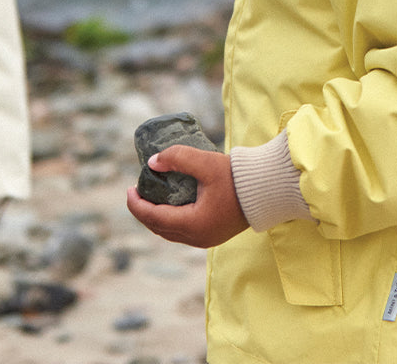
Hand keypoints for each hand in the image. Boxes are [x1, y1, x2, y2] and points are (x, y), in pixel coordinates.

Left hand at [126, 145, 248, 247]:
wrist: (267, 190)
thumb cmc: (237, 177)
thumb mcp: (205, 163)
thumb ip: (178, 158)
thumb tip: (152, 162)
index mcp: (193, 224)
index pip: (154, 218)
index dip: (137, 205)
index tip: (129, 189)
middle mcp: (197, 238)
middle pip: (160, 229)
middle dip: (144, 211)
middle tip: (135, 192)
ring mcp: (206, 239)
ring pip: (171, 233)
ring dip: (156, 217)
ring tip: (149, 198)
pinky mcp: (213, 234)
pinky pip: (183, 232)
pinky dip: (170, 220)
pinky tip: (169, 205)